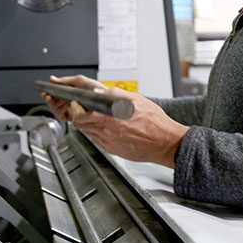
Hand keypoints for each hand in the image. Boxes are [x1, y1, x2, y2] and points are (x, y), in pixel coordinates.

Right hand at [40, 74, 106, 121]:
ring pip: (57, 111)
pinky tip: (64, 106)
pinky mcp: (75, 117)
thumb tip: (53, 79)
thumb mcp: (81, 81)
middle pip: (54, 104)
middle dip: (50, 100)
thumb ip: (66, 80)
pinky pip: (64, 117)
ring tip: (55, 100)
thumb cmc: (97, 90)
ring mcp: (72, 110)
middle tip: (48, 96)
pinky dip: (61, 112)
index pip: (56, 95)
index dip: (49, 94)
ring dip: (54, 106)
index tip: (46, 92)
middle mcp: (70, 102)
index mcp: (70, 93)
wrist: (107, 100)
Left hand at [70, 86, 189, 167]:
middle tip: (85, 110)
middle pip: (81, 125)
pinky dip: (98, 133)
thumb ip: (115, 94)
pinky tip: (109, 127)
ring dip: (89, 124)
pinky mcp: (113, 150)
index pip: (80, 116)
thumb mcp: (137, 100)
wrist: (166, 143)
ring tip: (100, 117)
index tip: (79, 104)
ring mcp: (109, 144)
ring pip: (89, 133)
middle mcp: (107, 133)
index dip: (76, 109)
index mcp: (111, 118)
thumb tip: (101, 91)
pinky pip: (98, 140)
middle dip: (80, 116)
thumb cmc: (156, 124)